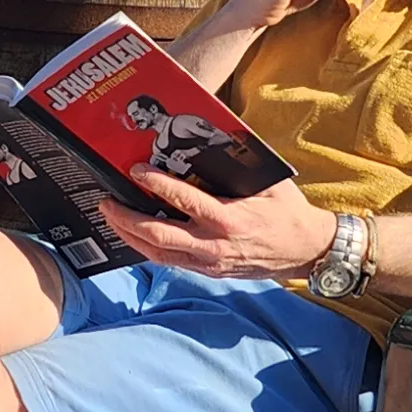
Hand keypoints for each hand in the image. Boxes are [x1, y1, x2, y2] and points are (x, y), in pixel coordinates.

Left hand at [106, 170, 338, 280]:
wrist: (305, 252)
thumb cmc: (287, 212)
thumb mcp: (267, 183)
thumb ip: (237, 167)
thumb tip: (210, 139)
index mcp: (228, 218)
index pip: (182, 200)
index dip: (155, 184)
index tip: (135, 170)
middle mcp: (213, 245)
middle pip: (157, 236)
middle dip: (126, 218)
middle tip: (106, 202)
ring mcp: (208, 263)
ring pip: (157, 254)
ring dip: (129, 236)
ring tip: (111, 218)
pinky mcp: (207, 272)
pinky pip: (169, 262)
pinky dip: (146, 248)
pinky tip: (134, 235)